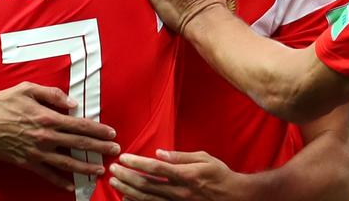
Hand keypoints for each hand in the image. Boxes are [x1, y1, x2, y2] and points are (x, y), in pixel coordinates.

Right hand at [0, 82, 120, 190]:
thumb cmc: (3, 102)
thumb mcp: (28, 89)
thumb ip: (52, 94)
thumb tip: (72, 104)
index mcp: (48, 117)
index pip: (80, 125)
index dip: (98, 130)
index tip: (111, 133)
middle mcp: (45, 137)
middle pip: (78, 144)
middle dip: (99, 148)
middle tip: (115, 151)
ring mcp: (37, 152)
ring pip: (67, 162)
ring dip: (85, 167)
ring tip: (100, 170)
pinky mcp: (27, 162)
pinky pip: (47, 174)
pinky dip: (60, 180)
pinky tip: (72, 184)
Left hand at [110, 150, 252, 200]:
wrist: (234, 197)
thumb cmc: (220, 175)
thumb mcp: (204, 159)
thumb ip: (181, 156)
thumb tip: (160, 152)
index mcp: (186, 175)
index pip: (156, 168)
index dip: (137, 162)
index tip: (124, 157)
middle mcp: (180, 191)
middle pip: (147, 184)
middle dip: (127, 176)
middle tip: (113, 169)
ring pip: (147, 198)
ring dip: (128, 190)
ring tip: (115, 182)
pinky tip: (127, 197)